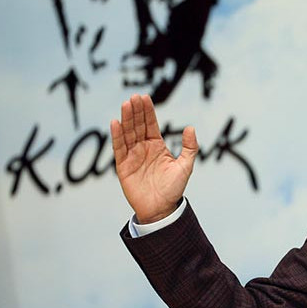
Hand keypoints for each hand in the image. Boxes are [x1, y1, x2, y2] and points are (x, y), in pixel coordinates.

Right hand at [110, 94, 198, 223]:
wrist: (161, 209)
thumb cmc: (173, 189)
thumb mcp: (185, 166)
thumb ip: (189, 148)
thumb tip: (190, 128)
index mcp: (157, 146)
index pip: (150, 124)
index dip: (148, 111)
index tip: (144, 97)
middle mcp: (143, 148)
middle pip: (138, 125)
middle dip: (136, 111)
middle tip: (134, 97)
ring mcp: (132, 156)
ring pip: (128, 133)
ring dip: (126, 119)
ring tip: (126, 105)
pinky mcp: (123, 166)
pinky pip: (119, 148)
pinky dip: (117, 136)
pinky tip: (115, 122)